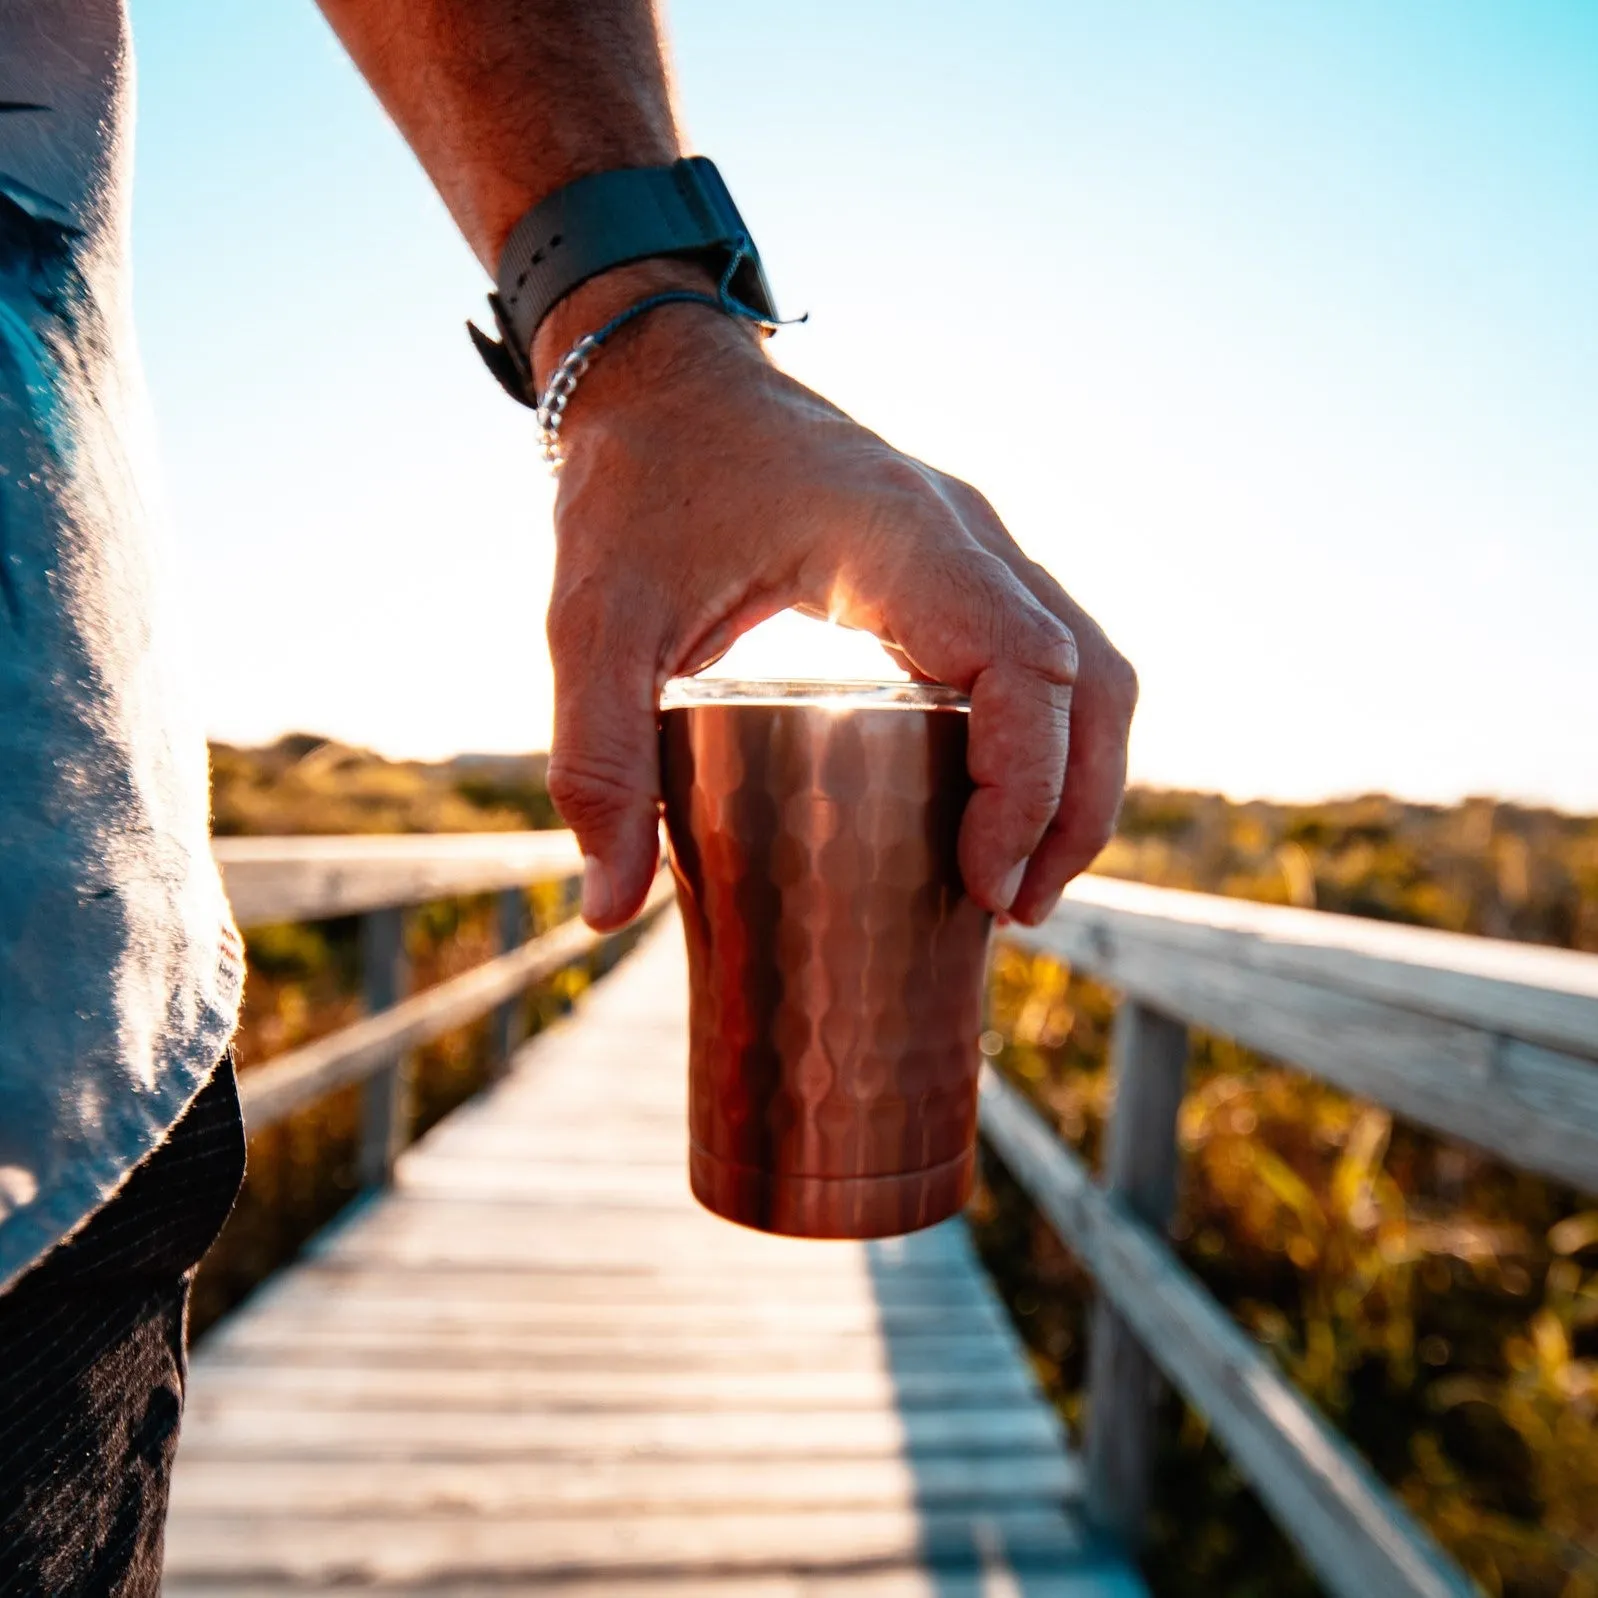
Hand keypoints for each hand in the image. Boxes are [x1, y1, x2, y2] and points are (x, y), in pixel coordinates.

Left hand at [537, 269, 1137, 931]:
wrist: (661, 374)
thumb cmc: (637, 483)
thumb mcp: (594, 621)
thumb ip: (600, 759)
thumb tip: (609, 911)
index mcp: (897, 538)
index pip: (1025, 665)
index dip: (1029, 786)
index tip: (984, 880)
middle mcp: (963, 533)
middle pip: (1090, 679)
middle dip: (1071, 808)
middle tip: (1010, 910)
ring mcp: (973, 543)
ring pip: (1090, 666)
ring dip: (1077, 778)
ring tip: (1014, 883)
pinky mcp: (959, 562)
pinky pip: (1047, 653)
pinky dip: (1049, 738)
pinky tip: (994, 809)